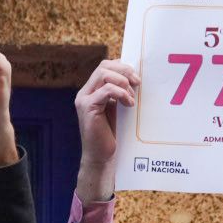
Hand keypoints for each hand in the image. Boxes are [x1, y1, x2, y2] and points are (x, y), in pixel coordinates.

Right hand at [74, 60, 138, 200]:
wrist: (100, 156)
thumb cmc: (109, 135)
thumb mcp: (115, 109)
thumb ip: (117, 93)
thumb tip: (132, 77)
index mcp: (91, 91)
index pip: (105, 66)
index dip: (122, 67)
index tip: (136, 78)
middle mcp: (84, 93)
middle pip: (104, 66)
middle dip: (124, 71)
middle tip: (138, 83)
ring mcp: (84, 100)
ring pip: (104, 75)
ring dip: (123, 82)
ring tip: (132, 96)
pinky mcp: (87, 108)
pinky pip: (106, 90)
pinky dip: (121, 94)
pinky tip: (129, 104)